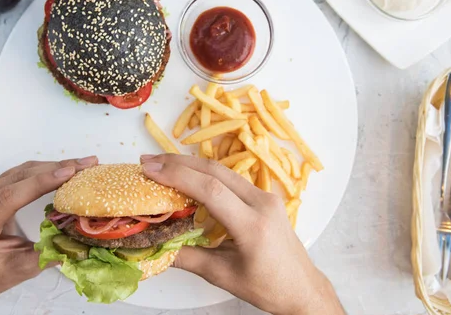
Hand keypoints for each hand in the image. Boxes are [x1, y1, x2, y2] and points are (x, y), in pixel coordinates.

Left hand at [0, 156, 97, 314]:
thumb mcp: (21, 269)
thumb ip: (47, 254)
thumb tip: (79, 240)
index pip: (8, 197)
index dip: (40, 182)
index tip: (69, 172)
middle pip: (15, 178)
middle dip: (52, 169)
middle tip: (85, 164)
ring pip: (16, 173)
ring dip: (49, 167)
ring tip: (79, 164)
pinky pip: (14, 176)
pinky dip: (39, 171)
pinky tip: (60, 169)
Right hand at [140, 154, 343, 314]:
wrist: (302, 288)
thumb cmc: (268, 287)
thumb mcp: (223, 276)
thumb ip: (187, 258)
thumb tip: (154, 246)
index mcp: (252, 225)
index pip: (211, 190)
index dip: (178, 176)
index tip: (150, 170)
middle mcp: (262, 203)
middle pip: (215, 171)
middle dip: (178, 162)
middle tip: (147, 161)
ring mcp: (265, 196)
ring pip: (223, 170)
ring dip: (190, 164)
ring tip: (161, 165)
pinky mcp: (264, 197)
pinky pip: (231, 178)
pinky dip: (205, 173)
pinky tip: (187, 175)